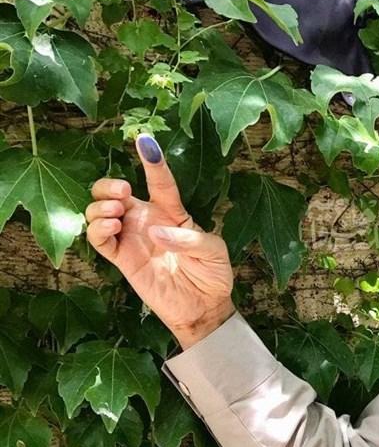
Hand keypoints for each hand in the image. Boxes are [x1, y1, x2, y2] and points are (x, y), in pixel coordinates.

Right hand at [85, 134, 234, 349]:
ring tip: (116, 212)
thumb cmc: (212, 274)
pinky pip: (99, 240)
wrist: (204, 307)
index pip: (159, 181)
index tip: (143, 139)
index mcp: (172, 211)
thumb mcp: (214, 251)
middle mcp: (147, 220)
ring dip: (99, 205)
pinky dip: (96, 230)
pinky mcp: (122, 259)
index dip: (151, 160)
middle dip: (109, 184)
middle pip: (114, 191)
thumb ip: (189, 238)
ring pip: (99, 211)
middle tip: (123, 192)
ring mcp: (132, 238)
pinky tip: (110, 228)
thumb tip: (156, 232)